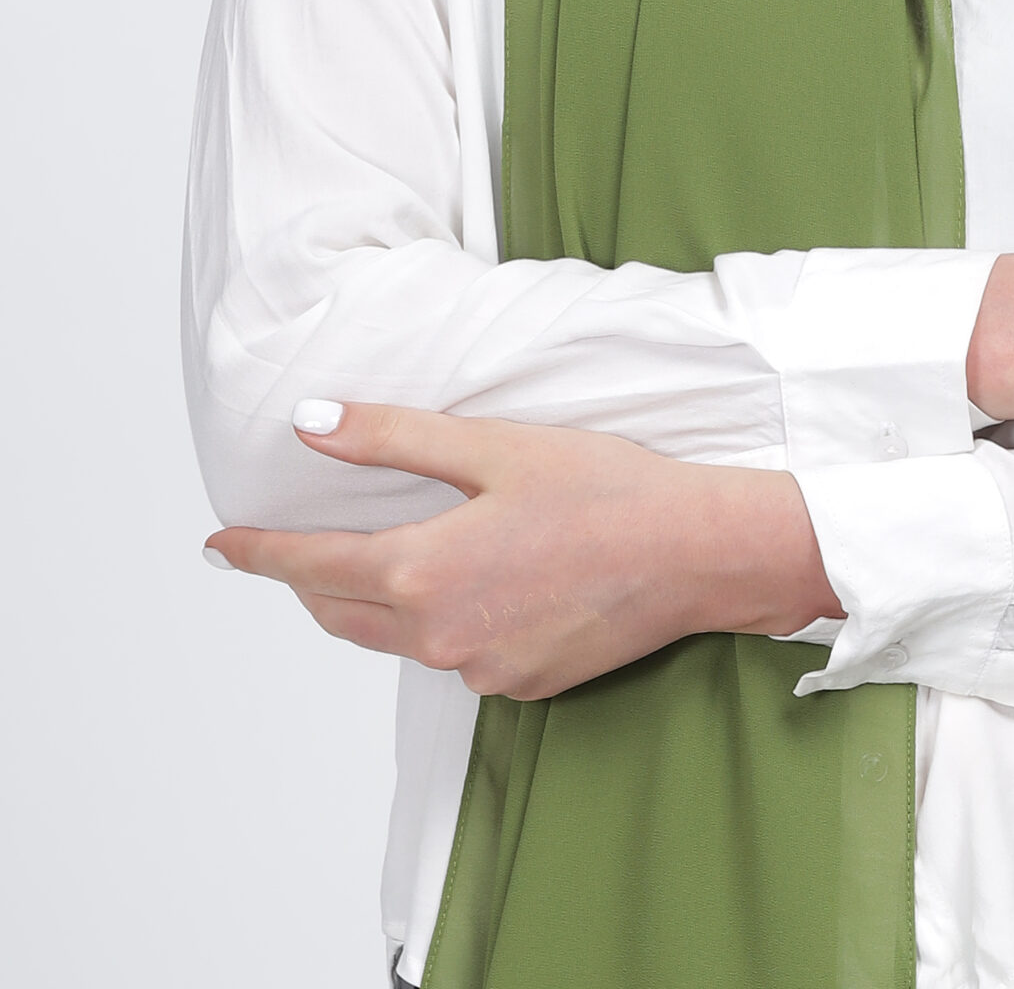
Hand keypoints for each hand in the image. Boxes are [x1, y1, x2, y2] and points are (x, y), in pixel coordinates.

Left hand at [205, 404, 843, 699]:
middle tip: (293, 548)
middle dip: (309, 581)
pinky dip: (444, 620)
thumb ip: (392, 438)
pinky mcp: (522, 685)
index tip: (220, 546)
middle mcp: (441, 637)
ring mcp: (482, 671)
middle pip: (342, 613)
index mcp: (424, 572)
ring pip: (398, 637)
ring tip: (389, 555)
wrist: (697, 553)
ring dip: (378, 600)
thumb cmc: (605, 489)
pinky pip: (457, 654)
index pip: (309, 567)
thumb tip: (310, 424)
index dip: (258, 554)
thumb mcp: (492, 446)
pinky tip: (480, 581)